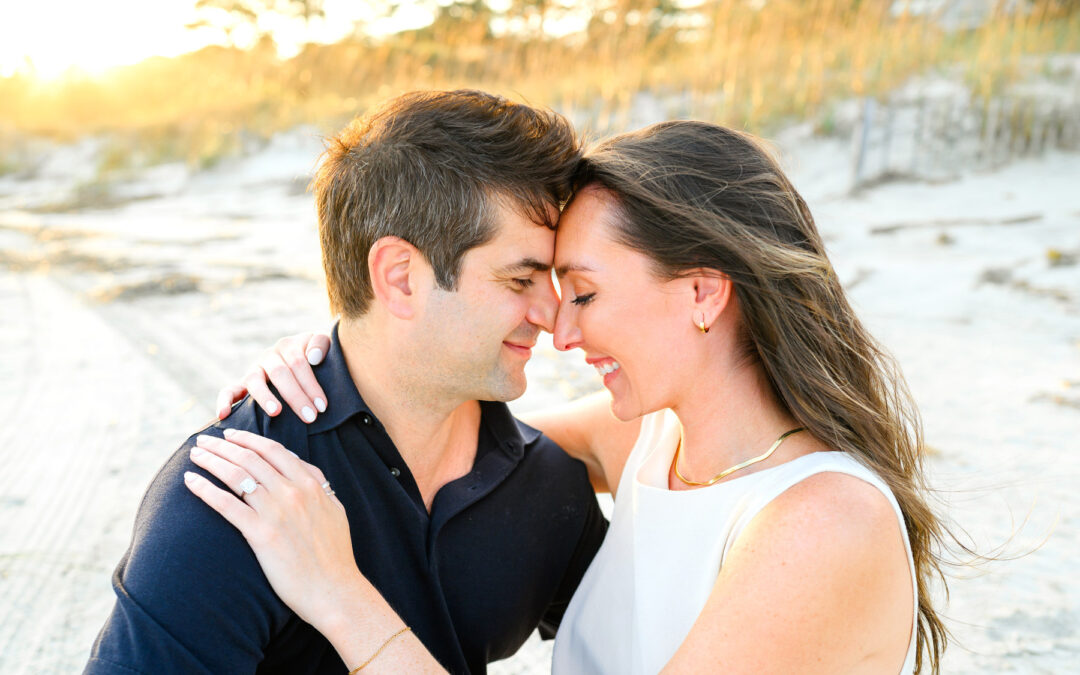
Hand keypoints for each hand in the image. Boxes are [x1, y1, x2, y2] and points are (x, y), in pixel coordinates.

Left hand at [184, 429, 361, 633]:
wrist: (334, 589)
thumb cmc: (335, 554)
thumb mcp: (335, 510)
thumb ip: (319, 485)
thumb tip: (303, 468)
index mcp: (310, 484)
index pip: (273, 450)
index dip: (248, 439)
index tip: (230, 435)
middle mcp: (292, 493)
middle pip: (250, 458)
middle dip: (223, 445)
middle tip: (204, 440)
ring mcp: (276, 513)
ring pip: (236, 475)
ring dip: (211, 460)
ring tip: (195, 454)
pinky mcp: (261, 535)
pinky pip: (226, 505)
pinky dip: (205, 490)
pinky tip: (190, 481)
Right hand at [216, 332, 331, 421]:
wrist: (309, 359)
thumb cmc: (320, 358)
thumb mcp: (325, 346)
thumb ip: (321, 344)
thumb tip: (313, 358)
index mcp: (288, 346)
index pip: (299, 363)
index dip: (310, 384)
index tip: (322, 406)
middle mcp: (269, 356)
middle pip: (279, 373)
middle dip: (295, 396)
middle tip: (310, 416)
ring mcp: (254, 369)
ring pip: (254, 380)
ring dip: (264, 396)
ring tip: (276, 412)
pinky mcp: (242, 384)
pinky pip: (229, 390)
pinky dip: (224, 401)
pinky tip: (223, 415)